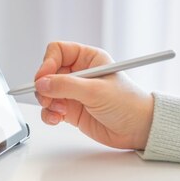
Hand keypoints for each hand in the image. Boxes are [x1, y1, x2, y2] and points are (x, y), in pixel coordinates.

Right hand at [34, 42, 153, 149]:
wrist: (138, 129)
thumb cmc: (127, 104)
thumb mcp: (96, 91)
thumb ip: (66, 86)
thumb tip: (41, 83)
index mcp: (88, 59)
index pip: (57, 51)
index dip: (47, 63)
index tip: (43, 78)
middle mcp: (79, 74)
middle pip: (48, 73)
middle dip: (45, 86)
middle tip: (49, 98)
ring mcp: (74, 92)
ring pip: (46, 92)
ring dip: (46, 102)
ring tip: (58, 111)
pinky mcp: (71, 110)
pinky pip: (50, 109)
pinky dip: (49, 114)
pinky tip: (57, 119)